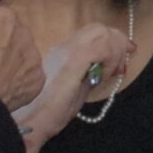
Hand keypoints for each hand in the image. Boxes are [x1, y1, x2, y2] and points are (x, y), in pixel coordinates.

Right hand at [0, 0, 48, 119]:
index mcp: (4, 17)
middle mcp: (25, 33)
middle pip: (14, 34)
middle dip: (3, 42)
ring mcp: (35, 58)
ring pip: (24, 55)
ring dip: (13, 61)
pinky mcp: (38, 80)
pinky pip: (28, 76)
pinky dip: (19, 81)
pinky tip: (5, 87)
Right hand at [4, 21, 133, 152]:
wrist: (26, 123)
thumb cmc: (44, 113)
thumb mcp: (69, 90)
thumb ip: (85, 77)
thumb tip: (104, 71)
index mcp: (61, 53)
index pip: (90, 33)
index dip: (111, 39)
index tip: (124, 53)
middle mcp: (62, 48)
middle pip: (97, 28)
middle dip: (118, 40)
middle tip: (126, 58)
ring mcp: (66, 52)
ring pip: (100, 32)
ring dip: (116, 49)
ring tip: (116, 70)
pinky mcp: (72, 61)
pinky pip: (100, 47)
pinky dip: (111, 57)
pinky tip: (108, 74)